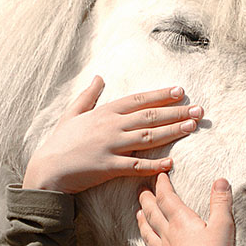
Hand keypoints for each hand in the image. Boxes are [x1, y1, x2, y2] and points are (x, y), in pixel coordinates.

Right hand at [23, 76, 203, 193]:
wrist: (47, 169)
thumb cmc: (60, 141)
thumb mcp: (72, 113)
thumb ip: (88, 95)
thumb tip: (99, 77)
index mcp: (104, 112)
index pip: (138, 100)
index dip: (161, 95)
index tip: (180, 92)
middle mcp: (111, 127)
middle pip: (149, 116)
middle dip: (176, 112)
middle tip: (199, 110)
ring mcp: (110, 147)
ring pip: (148, 137)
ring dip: (172, 132)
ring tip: (192, 127)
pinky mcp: (108, 167)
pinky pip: (135, 165)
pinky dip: (153, 165)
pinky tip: (170, 163)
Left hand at [137, 173, 233, 245]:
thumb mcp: (223, 225)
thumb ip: (221, 202)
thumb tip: (220, 181)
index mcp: (181, 222)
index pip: (167, 198)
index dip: (162, 185)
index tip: (159, 175)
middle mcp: (168, 236)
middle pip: (153, 214)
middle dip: (147, 200)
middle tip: (141, 191)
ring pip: (149, 235)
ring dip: (142, 223)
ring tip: (138, 214)